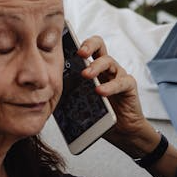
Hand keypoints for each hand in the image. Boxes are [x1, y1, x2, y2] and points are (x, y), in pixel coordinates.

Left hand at [76, 35, 160, 157]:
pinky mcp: (129, 85)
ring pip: (108, 61)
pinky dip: (111, 86)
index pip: (85, 48)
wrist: (121, 132)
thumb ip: (68, 93)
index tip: (64, 47)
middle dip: (88, 46)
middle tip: (79, 54)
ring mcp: (118, 75)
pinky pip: (121, 81)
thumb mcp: (79, 102)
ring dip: (96, 66)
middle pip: (99, 45)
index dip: (75, 44)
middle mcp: (105, 68)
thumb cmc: (100, 115)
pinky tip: (101, 91)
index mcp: (92, 69)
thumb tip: (47, 90)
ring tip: (86, 75)